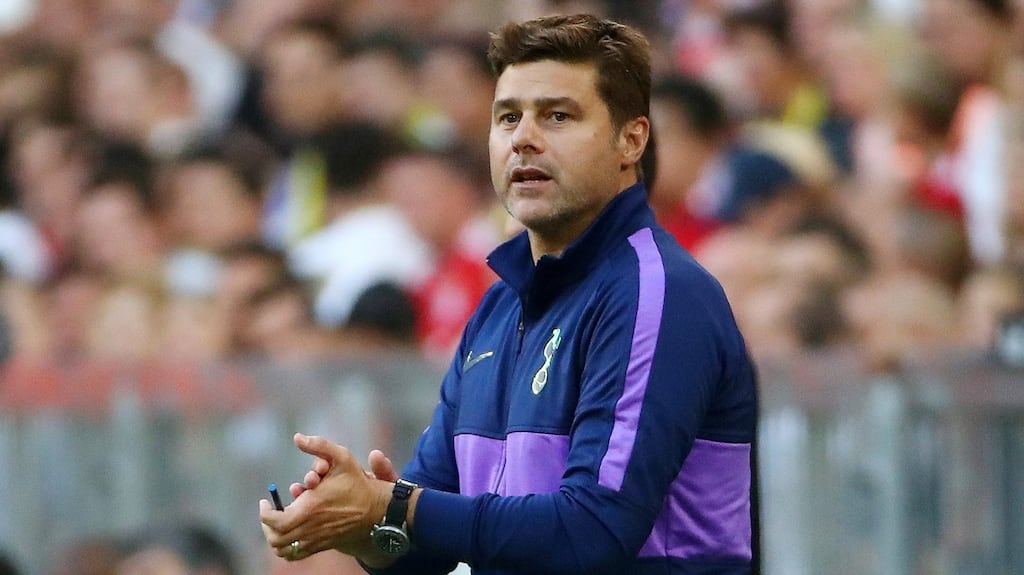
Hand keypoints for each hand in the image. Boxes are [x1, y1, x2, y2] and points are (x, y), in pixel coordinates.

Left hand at [259, 434, 390, 560]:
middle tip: (269, 512)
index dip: (265, 513)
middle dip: (267, 526)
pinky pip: (297, 555)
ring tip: (276, 523)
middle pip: (275, 539)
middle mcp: (311, 527)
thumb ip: (318, 445)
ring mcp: (316, 539)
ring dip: (275, 538)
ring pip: (284, 550)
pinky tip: (290, 532)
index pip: (275, 521)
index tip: (265, 501)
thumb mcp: (342, 457)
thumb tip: (297, 437)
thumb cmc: (357, 483)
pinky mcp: (323, 545)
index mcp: (310, 508)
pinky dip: (288, 548)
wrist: (376, 510)